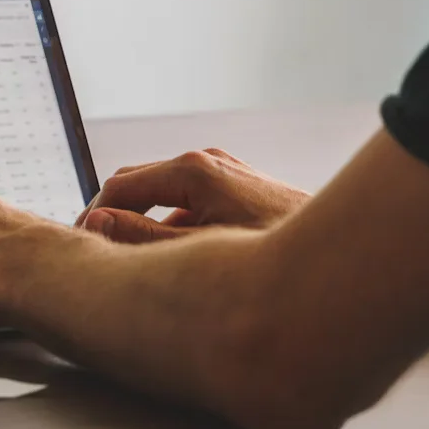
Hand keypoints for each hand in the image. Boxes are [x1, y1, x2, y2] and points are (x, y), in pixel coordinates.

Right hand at [79, 148, 308, 243]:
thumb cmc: (278, 255)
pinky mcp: (245, 189)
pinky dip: (177, 227)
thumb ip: (142, 239)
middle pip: (139, 183)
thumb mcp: (200, 252)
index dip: (92, 217)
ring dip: (146, 225)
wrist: (350, 257)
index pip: (119, 186)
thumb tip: (97, 223)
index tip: (78, 247)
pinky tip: (183, 264)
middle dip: (114, 216)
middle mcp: (210, 163)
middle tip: (97, 256)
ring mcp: (230, 173)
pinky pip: (195, 203)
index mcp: (193, 170)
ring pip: (168, 195)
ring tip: (137, 266)